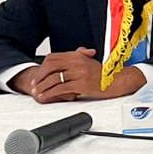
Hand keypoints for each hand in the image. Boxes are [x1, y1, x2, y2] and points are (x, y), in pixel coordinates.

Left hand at [26, 48, 145, 102]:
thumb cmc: (104, 74)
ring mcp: (79, 73)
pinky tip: (46, 97)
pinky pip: (61, 88)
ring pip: (54, 79)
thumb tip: (70, 56)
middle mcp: (78, 62)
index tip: (37, 75)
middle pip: (50, 67)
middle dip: (39, 76)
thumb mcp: (89, 62)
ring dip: (42, 86)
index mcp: (77, 56)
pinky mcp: (81, 85)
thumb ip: (79, 57)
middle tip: (34, 84)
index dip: (42, 67)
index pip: (53, 58)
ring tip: (37, 92)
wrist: (118, 81)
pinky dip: (50, 93)